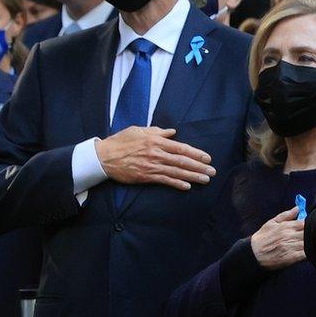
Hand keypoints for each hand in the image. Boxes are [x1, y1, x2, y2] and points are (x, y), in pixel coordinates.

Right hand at [94, 126, 215, 190]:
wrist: (103, 157)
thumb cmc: (120, 141)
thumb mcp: (139, 130)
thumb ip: (157, 131)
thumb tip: (172, 132)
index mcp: (156, 141)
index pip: (181, 148)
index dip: (196, 153)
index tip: (207, 158)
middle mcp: (156, 154)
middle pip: (182, 161)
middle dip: (199, 167)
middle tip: (212, 171)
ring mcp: (151, 166)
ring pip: (176, 172)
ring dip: (192, 177)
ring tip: (205, 180)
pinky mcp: (145, 176)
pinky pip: (164, 181)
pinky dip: (176, 184)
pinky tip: (187, 186)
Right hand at [250, 207, 304, 269]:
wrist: (253, 254)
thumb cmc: (262, 238)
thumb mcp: (271, 223)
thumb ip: (286, 215)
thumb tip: (298, 208)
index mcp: (286, 226)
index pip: (304, 223)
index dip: (308, 225)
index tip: (309, 227)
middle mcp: (289, 236)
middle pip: (307, 233)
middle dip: (310, 234)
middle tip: (311, 236)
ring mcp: (290, 247)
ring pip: (307, 243)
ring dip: (310, 243)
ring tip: (310, 244)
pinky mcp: (291, 258)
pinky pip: (305, 254)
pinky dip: (308, 253)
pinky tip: (308, 252)